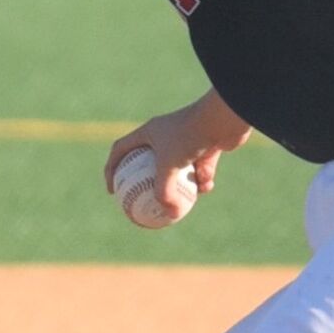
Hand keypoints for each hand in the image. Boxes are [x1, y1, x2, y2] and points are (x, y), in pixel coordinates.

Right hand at [104, 88, 252, 223]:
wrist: (222, 118)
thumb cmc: (189, 136)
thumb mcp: (169, 165)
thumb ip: (164, 192)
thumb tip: (169, 214)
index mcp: (149, 132)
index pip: (121, 149)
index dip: (111, 169)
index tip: (113, 191)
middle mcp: (166, 134)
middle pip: (149, 163)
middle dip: (148, 184)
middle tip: (144, 203)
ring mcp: (186, 140)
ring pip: (178, 170)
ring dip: (181, 186)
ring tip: (182, 203)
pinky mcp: (205, 146)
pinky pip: (200, 170)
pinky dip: (202, 181)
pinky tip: (207, 188)